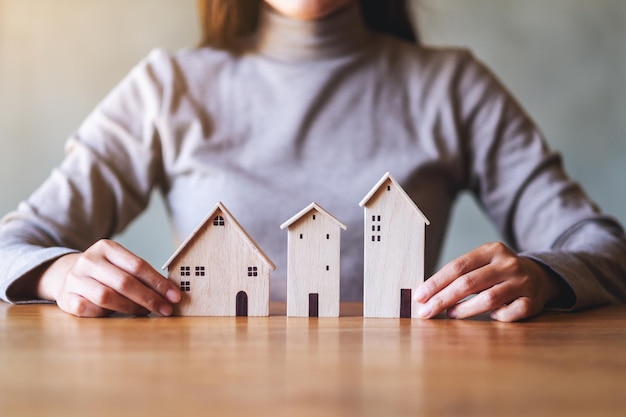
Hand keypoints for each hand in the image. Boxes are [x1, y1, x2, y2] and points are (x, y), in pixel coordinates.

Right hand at [37, 240, 180, 317]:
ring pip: (107, 296)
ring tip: (146, 312)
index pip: (138, 265)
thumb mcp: (121, 265)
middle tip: (166, 309)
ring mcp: (74, 279)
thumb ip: (140, 275)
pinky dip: (106, 314)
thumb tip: (171, 291)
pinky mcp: (65, 298)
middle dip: (149, 298)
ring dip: (131, 307)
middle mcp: (89, 260)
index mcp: (106, 247)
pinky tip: (117, 315)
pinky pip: (89, 309)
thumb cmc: (105, 273)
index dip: (158, 282)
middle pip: (124, 282)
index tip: (175, 296)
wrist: (66, 275)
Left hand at [414, 242, 561, 321]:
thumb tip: (425, 294)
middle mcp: (508, 264)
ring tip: (451, 314)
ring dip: (464, 310)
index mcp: (491, 250)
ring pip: (488, 299)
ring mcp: (523, 282)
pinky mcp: (533, 301)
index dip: (435, 283)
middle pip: (468, 283)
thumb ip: (459, 274)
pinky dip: (497, 317)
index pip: (457, 266)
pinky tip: (491, 317)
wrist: (539, 276)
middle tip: (426, 312)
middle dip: (442, 299)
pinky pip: (510, 314)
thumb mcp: (481, 264)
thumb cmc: (497, 273)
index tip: (419, 296)